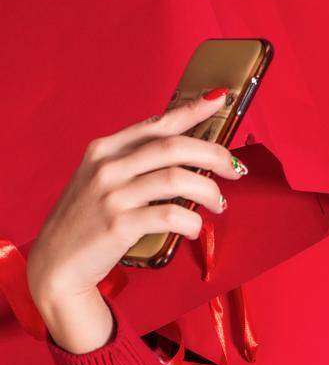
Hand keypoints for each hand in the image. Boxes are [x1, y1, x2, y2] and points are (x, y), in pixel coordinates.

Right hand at [26, 89, 242, 350]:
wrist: (58, 264)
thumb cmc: (87, 225)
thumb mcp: (101, 184)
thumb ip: (132, 168)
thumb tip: (181, 163)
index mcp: (104, 150)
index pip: (155, 124)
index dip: (190, 111)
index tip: (218, 101)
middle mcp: (108, 166)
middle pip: (172, 147)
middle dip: (212, 154)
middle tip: (235, 170)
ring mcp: (113, 195)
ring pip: (176, 179)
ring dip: (208, 191)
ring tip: (219, 205)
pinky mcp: (120, 225)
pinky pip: (169, 215)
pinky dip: (191, 222)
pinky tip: (196, 228)